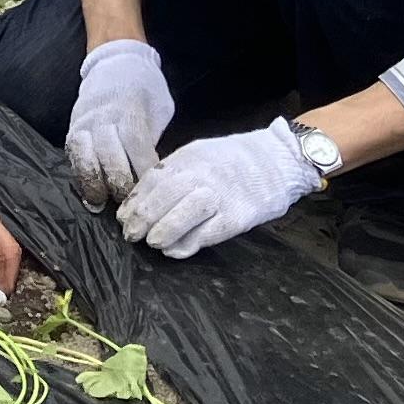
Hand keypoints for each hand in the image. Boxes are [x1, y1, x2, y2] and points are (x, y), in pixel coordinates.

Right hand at [65, 38, 172, 200]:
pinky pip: (73, 154)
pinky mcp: (73, 127)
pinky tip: (87, 192)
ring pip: (85, 158)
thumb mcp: (160, 107)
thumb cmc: (145, 87)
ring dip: (93, 184)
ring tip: (100, 204)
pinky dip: (79, 175)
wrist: (115, 59)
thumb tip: (156, 172)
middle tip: (130, 205)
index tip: (151, 190)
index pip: (136, 147)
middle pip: (110, 157)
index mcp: (130, 110)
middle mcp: (104, 117)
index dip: (143, 172)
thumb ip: (154, 136)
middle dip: (120, 185)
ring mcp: (85, 122)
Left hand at [116, 121, 319, 258]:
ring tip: (152, 243)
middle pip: (163, 197)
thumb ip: (177, 171)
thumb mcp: (202, 153)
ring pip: (182, 214)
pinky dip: (187, 244)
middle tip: (131, 234)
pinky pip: (207, 233)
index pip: (153, 179)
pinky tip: (175, 250)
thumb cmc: (237, 160)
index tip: (123, 216)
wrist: (280, 159)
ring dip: (162, 232)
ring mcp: (221, 195)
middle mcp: (203, 174)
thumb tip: (145, 194)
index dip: (135, 200)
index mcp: (190, 157)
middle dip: (142, 218)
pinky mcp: (237, 217)